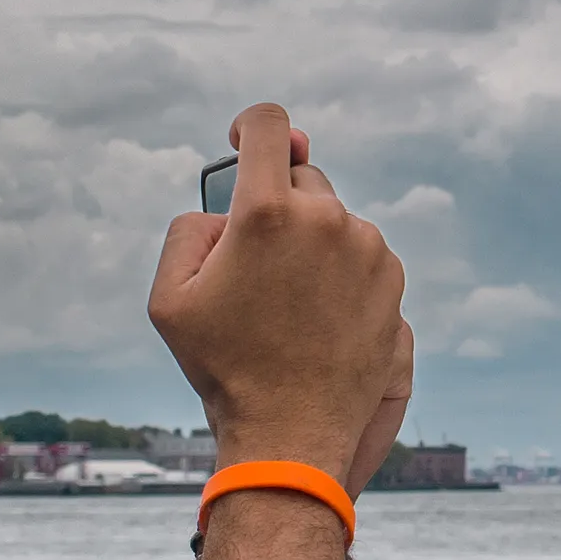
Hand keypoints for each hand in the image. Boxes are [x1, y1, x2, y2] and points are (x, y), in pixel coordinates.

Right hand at [149, 103, 409, 478]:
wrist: (291, 433)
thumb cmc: (223, 368)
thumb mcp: (168, 298)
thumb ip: (187, 228)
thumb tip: (222, 211)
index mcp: (267, 213)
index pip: (268, 126)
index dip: (251, 127)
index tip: (244, 142)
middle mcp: (325, 220)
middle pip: (300, 177)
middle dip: (276, 205)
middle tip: (255, 261)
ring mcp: (367, 248)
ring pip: (332, 219)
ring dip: (310, 241)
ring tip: (288, 302)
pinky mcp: (392, 278)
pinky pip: (360, 252)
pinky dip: (340, 270)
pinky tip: (319, 315)